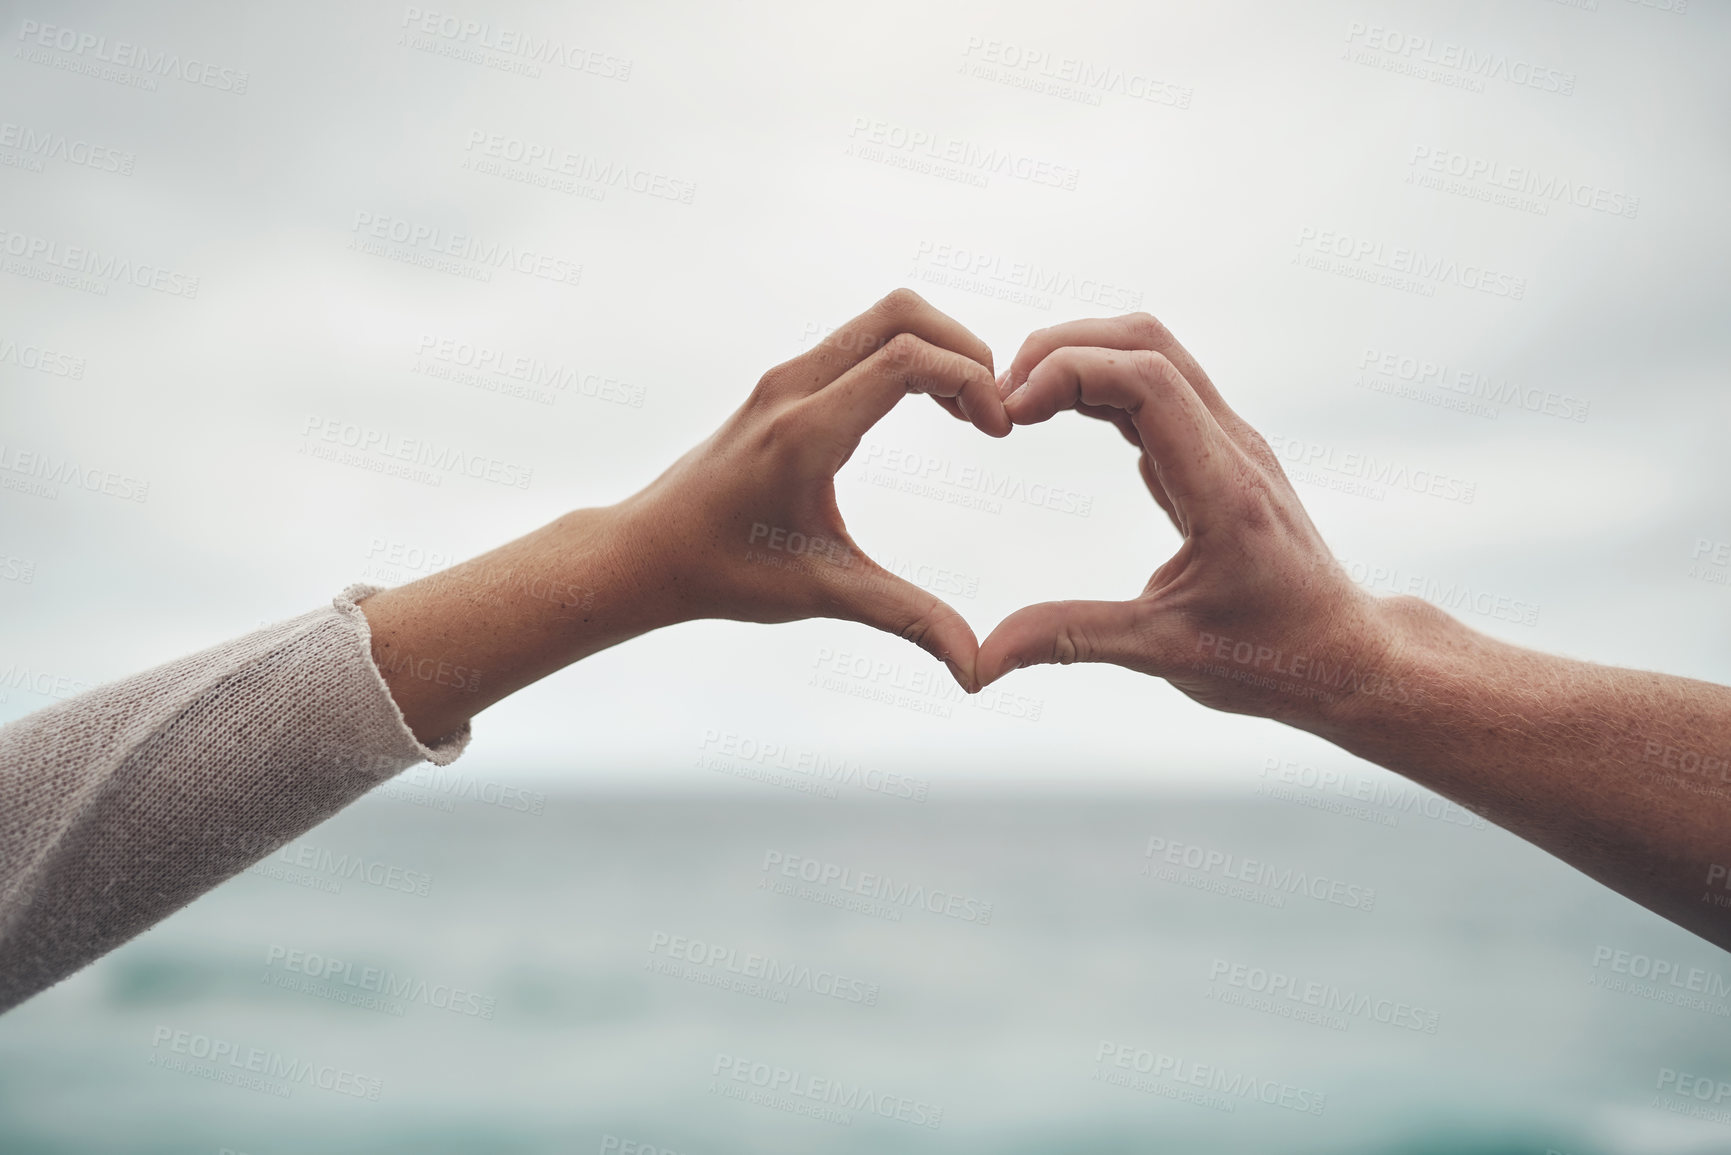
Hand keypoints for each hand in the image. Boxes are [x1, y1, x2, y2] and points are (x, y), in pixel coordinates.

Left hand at [614, 289, 1007, 689]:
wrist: (647, 552)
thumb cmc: (724, 573)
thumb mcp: (823, 594)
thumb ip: (906, 617)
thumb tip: (974, 665)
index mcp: (805, 434)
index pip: (905, 359)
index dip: (969, 380)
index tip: (997, 432)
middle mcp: (793, 389)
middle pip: (899, 313)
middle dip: (963, 348)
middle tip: (990, 411)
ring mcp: (786, 380)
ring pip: (880, 319)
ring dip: (937, 349)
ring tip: (967, 413)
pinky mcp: (784, 384)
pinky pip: (860, 340)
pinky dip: (908, 356)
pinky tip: (926, 409)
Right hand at [976, 313, 1394, 727]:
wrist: (1345, 654)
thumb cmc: (1271, 657)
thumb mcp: (1164, 654)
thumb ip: (1071, 640)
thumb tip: (984, 658)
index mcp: (1224, 489)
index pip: (1147, 381)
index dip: (1067, 374)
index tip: (1010, 415)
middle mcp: (1233, 448)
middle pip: (1147, 342)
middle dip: (1064, 349)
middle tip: (1001, 397)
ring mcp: (1231, 444)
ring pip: (1154, 353)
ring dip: (1083, 358)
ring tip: (1020, 402)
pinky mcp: (1220, 454)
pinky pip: (1159, 390)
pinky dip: (1102, 385)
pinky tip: (1058, 416)